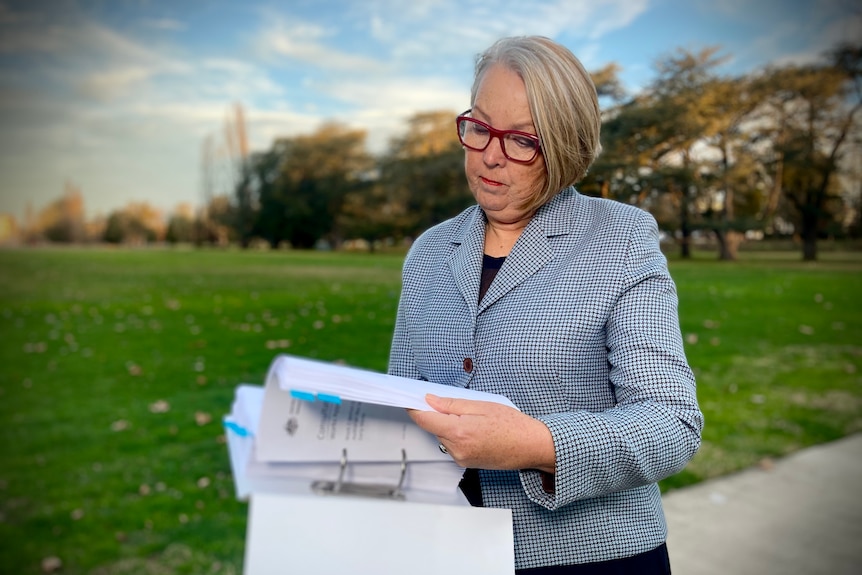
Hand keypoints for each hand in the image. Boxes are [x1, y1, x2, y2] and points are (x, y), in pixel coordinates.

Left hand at [408, 394, 555, 472]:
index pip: (425, 420)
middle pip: (434, 428)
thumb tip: (430, 400)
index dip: (414, 408)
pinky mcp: (466, 463)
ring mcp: (461, 459)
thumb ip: (452, 404)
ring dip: (449, 425)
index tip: (407, 400)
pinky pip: (453, 445)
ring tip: (473, 418)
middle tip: (452, 403)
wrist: (531, 446)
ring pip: (443, 436)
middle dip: (437, 414)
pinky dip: (457, 435)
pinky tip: (475, 429)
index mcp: (459, 432)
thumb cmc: (513, 425)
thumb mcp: (482, 405)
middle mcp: (457, 450)